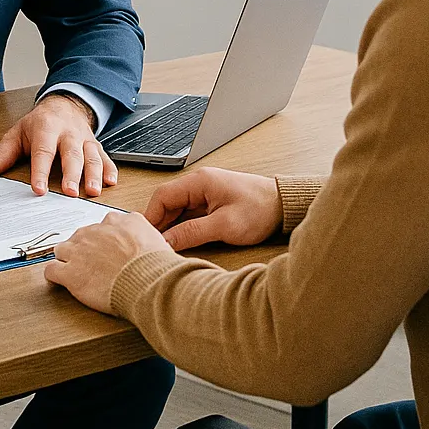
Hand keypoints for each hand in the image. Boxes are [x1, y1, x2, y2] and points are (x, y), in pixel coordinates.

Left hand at [0, 93, 117, 196]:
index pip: (43, 152)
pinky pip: (105, 157)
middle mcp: (68, 133)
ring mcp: (84, 139)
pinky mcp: (96, 145)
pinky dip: (110, 169)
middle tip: (70, 192)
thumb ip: (5, 152)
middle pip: (71, 154)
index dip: (41, 171)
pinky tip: (111, 182)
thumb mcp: (19, 132)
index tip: (39, 189)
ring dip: (93, 174)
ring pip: (91, 156)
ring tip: (92, 191)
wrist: (64, 104)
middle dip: (72, 174)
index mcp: (46, 129)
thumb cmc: (41, 123)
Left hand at [45, 210, 171, 312]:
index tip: (106, 249)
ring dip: (66, 259)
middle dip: (83, 248)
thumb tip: (146, 240)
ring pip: (61, 249)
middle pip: (80, 235)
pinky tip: (60, 281)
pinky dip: (54, 275)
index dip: (103, 240)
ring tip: (73, 271)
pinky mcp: (70, 272)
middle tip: (92, 264)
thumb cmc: (154, 265)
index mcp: (116, 221)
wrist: (147, 280)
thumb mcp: (155, 237)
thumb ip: (143, 233)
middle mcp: (95, 231)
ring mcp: (79, 251)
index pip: (102, 225)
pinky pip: (51, 270)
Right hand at [145, 167, 282, 250]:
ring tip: (165, 247)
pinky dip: (182, 227)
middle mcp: (199, 184)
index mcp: (200, 181)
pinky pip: (189, 214)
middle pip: (167, 203)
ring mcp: (205, 193)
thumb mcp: (224, 225)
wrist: (284, 205)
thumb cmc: (260, 209)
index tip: (145, 236)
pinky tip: (181, 242)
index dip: (150, 216)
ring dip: (170, 227)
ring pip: (177, 210)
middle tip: (153, 246)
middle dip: (158, 224)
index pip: (162, 195)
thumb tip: (166, 241)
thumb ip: (192, 233)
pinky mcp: (212, 203)